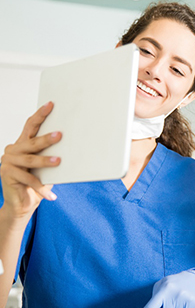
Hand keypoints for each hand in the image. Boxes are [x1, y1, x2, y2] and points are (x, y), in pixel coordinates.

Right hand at [0, 102, 60, 221]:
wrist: (22, 203)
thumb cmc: (37, 182)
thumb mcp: (46, 167)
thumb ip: (52, 154)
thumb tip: (74, 143)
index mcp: (22, 143)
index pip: (31, 125)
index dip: (40, 114)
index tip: (51, 104)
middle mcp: (13, 149)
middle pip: (32, 142)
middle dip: (47, 139)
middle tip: (60, 135)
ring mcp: (8, 161)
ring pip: (30, 160)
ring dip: (45, 162)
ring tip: (58, 161)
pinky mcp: (6, 174)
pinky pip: (28, 179)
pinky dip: (41, 187)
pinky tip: (51, 194)